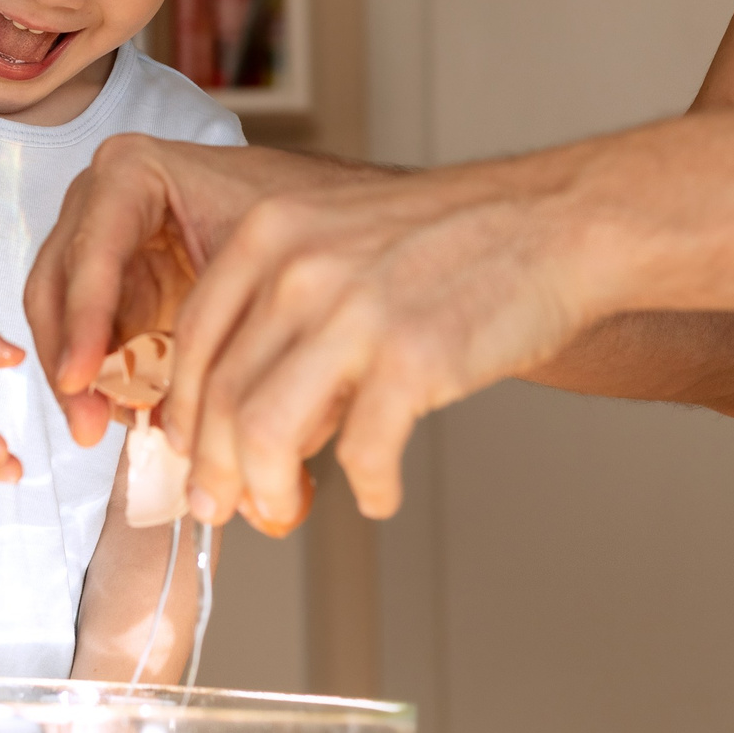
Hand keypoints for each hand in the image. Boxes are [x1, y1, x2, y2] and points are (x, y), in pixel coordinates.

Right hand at [25, 136, 383, 446]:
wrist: (334, 224)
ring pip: (60, 322)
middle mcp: (102, 205)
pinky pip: (90, 342)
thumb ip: (231, 311)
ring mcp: (101, 251)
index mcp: (132, 173)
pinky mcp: (114, 295)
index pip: (92, 249)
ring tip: (101, 428)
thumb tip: (212, 399)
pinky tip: (125, 417)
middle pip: (57, 287)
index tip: (82, 375)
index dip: (83, 317)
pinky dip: (102, 382)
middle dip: (68, 358)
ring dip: (78, 380)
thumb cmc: (303, 221)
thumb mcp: (268, 254)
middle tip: (88, 420)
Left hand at [162, 156, 598, 527]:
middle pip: (220, 396)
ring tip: (286, 510)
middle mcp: (298, 269)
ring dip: (268, 491)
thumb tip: (239, 421)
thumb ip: (280, 312)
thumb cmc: (448, 242)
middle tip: (223, 507)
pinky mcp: (412, 358)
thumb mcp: (334, 242)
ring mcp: (353, 313)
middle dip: (215, 471)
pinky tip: (379, 492)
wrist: (549, 222)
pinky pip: (362, 452)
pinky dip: (367, 487)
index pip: (192, 341)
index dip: (184, 415)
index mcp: (268, 234)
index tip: (192, 455)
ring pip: (265, 433)